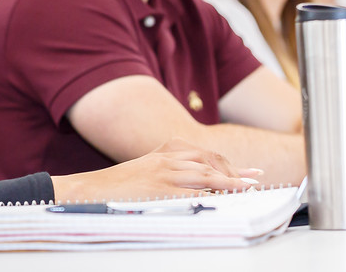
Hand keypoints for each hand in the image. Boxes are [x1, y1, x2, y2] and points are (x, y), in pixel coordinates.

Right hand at [50, 137, 255, 201]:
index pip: (203, 154)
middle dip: (234, 168)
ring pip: (206, 169)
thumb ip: (168, 176)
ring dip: (231, 178)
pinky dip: (216, 186)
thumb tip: (195, 189)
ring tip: (250, 185)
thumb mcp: (145, 175)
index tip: (246, 171)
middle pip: (209, 158)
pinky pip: (195, 183)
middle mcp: (166, 157)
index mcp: (163, 152)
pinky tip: (229, 193)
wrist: (90, 190)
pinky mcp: (161, 185)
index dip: (227, 163)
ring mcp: (164, 170)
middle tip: (255, 178)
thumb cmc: (117, 189)